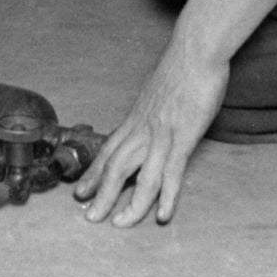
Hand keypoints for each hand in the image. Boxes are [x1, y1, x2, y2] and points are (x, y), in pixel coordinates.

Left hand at [74, 44, 229, 228]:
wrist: (195, 51)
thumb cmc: (180, 70)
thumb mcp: (157, 94)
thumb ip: (150, 112)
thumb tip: (148, 120)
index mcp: (135, 119)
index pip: (108, 151)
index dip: (93, 174)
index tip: (80, 191)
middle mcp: (142, 129)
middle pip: (115, 168)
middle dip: (101, 195)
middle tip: (89, 216)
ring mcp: (161, 134)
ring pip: (139, 176)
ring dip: (129, 204)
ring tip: (118, 225)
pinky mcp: (182, 136)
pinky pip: (171, 172)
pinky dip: (165, 196)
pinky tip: (161, 216)